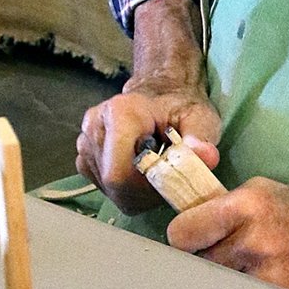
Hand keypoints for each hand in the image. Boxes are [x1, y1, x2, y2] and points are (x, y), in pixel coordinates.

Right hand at [76, 86, 220, 213]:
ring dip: (136, 192)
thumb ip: (201, 137)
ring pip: (109, 190)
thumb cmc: (180, 107)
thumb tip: (205, 156)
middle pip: (114, 185)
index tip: (168, 180)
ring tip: (155, 170)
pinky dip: (126, 189)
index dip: (145, 189)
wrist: (161, 95)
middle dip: (143, 193)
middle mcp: (95, 126)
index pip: (118, 173)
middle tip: (166, 179)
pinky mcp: (84, 157)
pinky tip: (141, 172)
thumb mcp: (200, 118)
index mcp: (120, 113)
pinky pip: (104, 188)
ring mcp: (85, 143)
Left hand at [167, 178, 288, 288]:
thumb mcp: (269, 192)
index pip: (183, 232)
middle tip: (220, 257)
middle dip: (205, 260)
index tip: (192, 238)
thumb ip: (228, 205)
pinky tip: (260, 287)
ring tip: (243, 272)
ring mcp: (267, 277)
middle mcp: (254, 242)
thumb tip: (193, 217)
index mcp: (248, 207)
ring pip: (219, 286)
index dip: (185, 236)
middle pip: (198, 264)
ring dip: (225, 281)